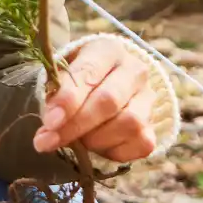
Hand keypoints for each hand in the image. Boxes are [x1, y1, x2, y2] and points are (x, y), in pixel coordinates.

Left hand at [32, 39, 158, 161]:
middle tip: (50, 140)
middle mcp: (134, 71)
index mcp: (107, 50)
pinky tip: (98, 148)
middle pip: (109, 100)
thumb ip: (55, 93)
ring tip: (77, 141)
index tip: (50, 122)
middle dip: (76, 125)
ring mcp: (148, 99)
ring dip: (96, 139)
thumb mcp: (62, 74)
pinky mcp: (153, 126)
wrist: (106, 87)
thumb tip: (51, 123)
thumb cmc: (77, 79)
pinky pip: (141, 144)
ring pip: (129, 123)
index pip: (89, 72)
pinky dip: (115, 152)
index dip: (68, 99)